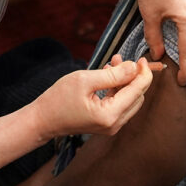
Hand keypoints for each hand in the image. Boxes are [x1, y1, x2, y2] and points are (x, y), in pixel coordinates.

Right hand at [27, 57, 156, 137]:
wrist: (42, 120)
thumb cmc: (59, 99)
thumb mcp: (85, 80)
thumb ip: (113, 74)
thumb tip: (134, 67)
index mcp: (110, 115)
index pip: (138, 91)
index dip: (143, 73)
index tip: (142, 58)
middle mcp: (114, 124)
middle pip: (137, 96)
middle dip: (133, 76)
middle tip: (119, 58)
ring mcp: (111, 127)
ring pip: (130, 100)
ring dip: (125, 81)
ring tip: (112, 63)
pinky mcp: (106, 125)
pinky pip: (120, 105)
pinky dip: (117, 89)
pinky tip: (108, 76)